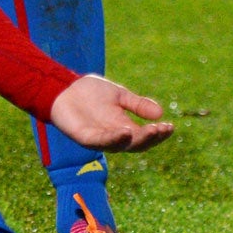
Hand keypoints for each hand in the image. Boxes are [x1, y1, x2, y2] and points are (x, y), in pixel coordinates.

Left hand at [48, 75, 172, 151]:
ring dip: (135, 140)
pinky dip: (113, 139)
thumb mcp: (119, 95)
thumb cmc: (89, 92)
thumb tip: (161, 113)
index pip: (145, 136)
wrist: (62, 87)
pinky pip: (100, 142)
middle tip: (162, 129)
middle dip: (151, 138)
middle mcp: (113, 136)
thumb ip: (137, 104)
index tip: (170, 126)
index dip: (158, 134)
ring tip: (149, 132)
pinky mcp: (84, 138)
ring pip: (120, 145)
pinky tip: (125, 132)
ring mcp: (99, 138)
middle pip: (136, 144)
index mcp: (123, 127)